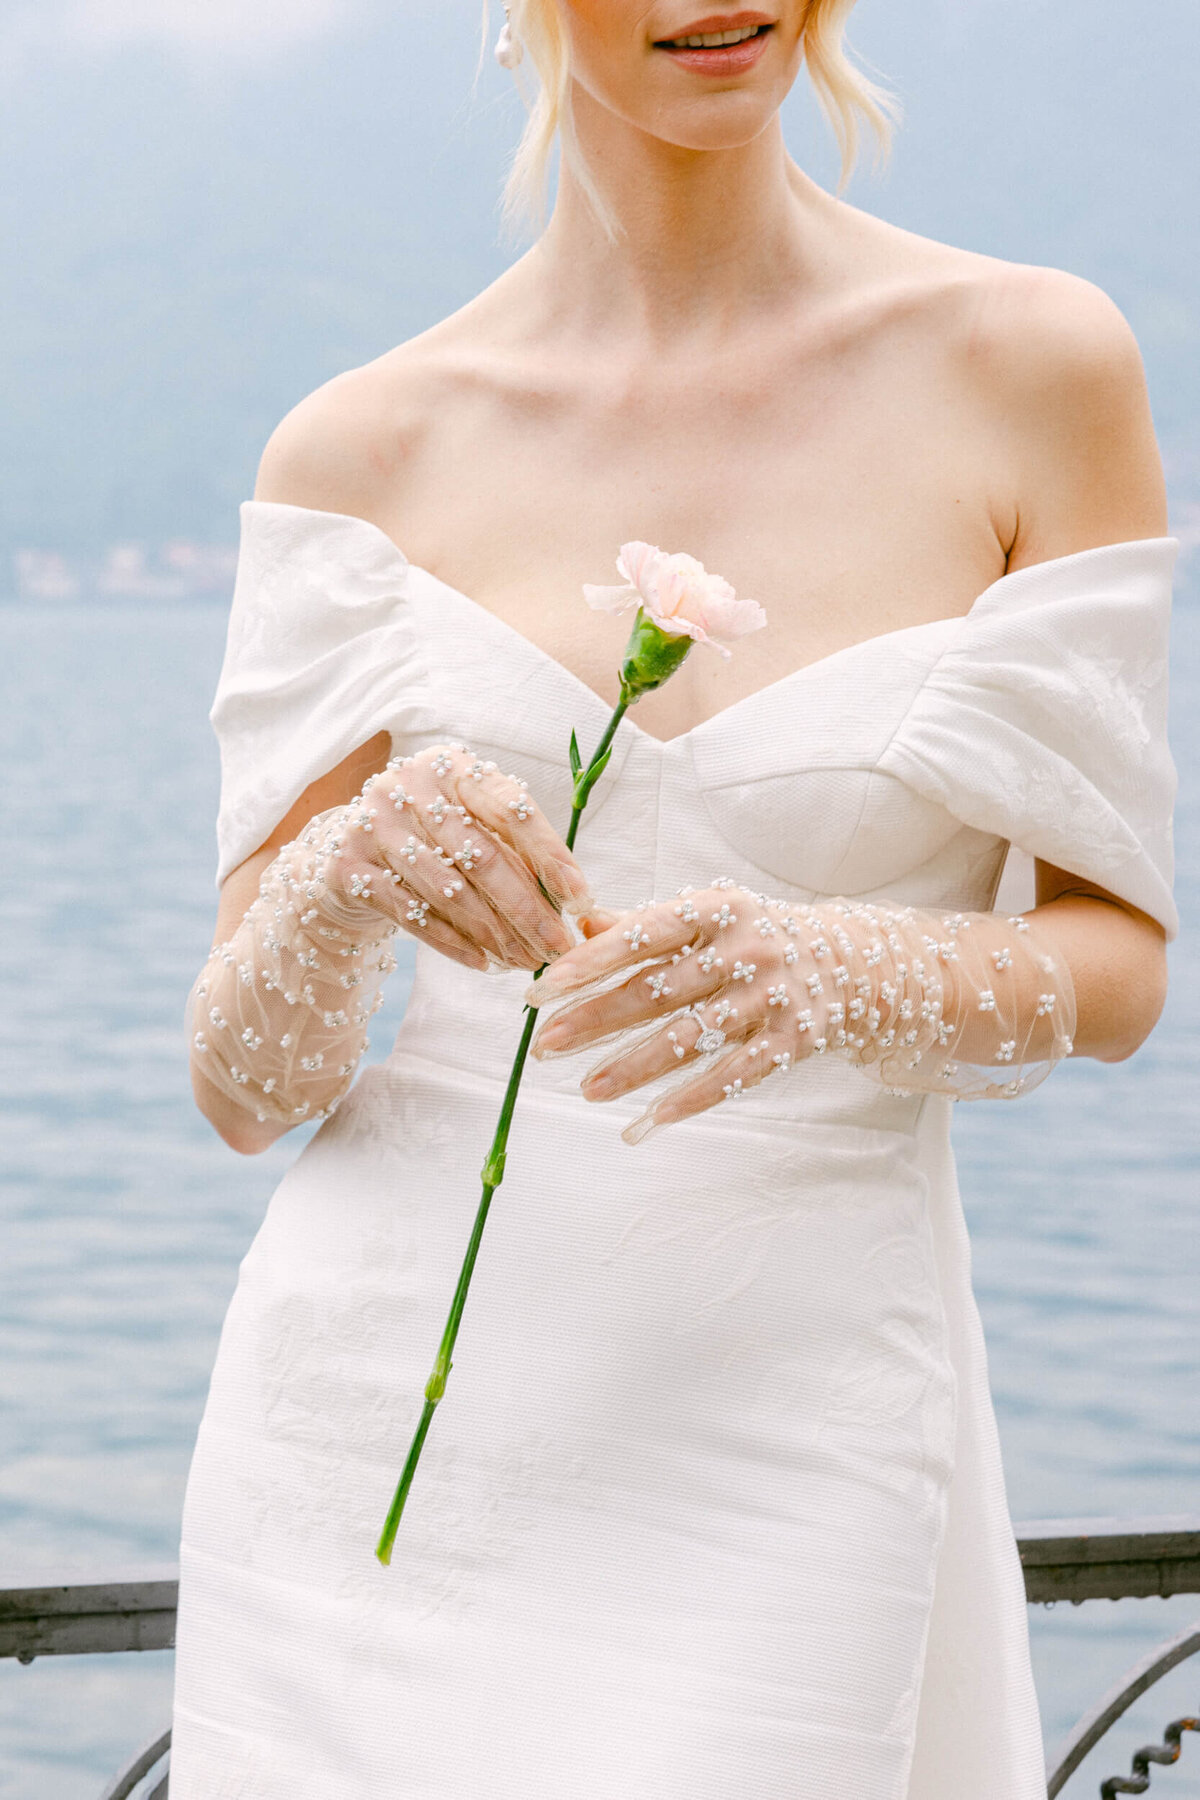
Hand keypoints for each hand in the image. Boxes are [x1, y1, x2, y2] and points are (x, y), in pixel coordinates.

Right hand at [327, 744, 593, 972]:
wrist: (348, 851)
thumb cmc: (433, 840)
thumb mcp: (474, 826)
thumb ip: (516, 850)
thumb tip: (574, 902)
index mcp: (454, 768)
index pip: (511, 808)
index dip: (550, 855)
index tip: (580, 897)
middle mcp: (410, 787)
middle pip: (481, 856)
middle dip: (527, 909)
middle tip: (558, 947)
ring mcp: (375, 825)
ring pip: (448, 890)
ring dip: (494, 934)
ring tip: (526, 962)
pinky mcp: (350, 866)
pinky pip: (411, 913)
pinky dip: (453, 943)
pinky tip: (484, 963)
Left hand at [527, 882, 836, 1137]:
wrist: (850, 962)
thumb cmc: (750, 937)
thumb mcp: (704, 918)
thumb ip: (640, 926)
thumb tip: (576, 927)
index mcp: (715, 908)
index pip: (641, 935)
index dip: (588, 963)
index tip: (540, 991)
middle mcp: (745, 948)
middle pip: (657, 991)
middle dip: (595, 1021)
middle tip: (545, 1046)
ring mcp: (772, 995)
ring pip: (690, 1038)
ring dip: (634, 1068)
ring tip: (587, 1089)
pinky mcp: (794, 1039)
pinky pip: (733, 1074)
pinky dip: (689, 1099)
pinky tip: (649, 1120)